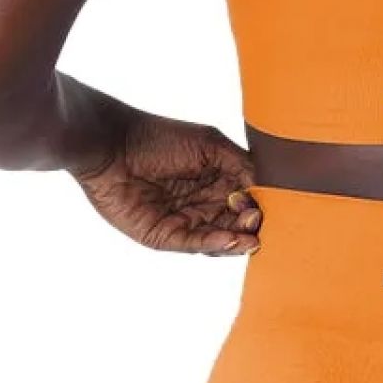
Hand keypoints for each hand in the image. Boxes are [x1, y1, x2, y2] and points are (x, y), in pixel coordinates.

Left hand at [71, 110, 261, 254]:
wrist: (112, 145)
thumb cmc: (160, 138)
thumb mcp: (210, 145)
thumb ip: (241, 165)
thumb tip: (267, 188)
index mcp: (216, 181)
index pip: (247, 200)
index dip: (260, 204)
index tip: (269, 202)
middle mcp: (202, 203)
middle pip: (236, 224)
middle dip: (251, 225)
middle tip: (256, 219)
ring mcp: (183, 222)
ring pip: (219, 239)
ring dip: (238, 239)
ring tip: (252, 236)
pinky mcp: (164, 236)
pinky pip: (194, 244)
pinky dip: (215, 244)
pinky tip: (231, 238)